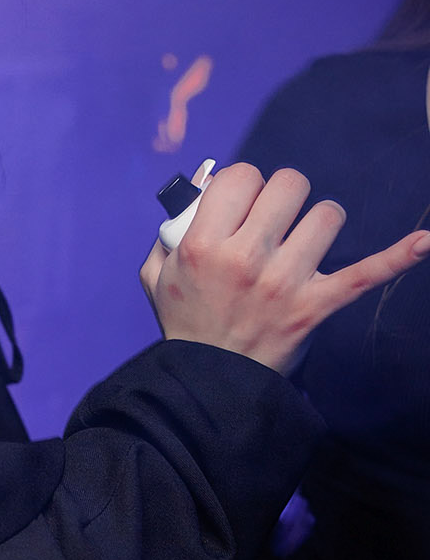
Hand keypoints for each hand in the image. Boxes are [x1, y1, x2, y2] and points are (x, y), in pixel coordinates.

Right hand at [140, 161, 429, 374]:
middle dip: (283, 195)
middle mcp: (246, 257)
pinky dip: (398, 256)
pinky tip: (425, 241)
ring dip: (319, 221)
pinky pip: (366, 273)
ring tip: (307, 239)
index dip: (246, 183)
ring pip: (326, 214)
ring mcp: (286, 281)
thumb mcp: (157, 274)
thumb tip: (203, 189)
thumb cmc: (185, 322)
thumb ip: (169, 228)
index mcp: (203, 244)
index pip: (241, 176)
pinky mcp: (317, 305)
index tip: (244, 202)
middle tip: (275, 219)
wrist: (210, 383)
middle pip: (288, 185)